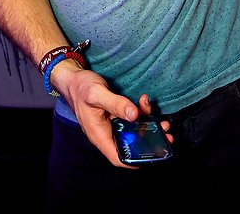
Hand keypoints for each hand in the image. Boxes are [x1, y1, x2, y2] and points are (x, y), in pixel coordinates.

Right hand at [52, 63, 171, 167]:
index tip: (154, 155)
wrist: (74, 78)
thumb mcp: (97, 94)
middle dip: (149, 141)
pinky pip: (132, 118)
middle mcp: (107, 133)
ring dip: (148, 126)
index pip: (118, 157)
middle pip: (130, 145)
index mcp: (100, 135)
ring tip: (162, 120)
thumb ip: (115, 104)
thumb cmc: (82, 88)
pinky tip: (144, 101)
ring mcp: (112, 124)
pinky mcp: (116, 114)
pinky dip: (141, 112)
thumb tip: (135, 115)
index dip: (135, 161)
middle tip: (165, 133)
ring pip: (133, 131)